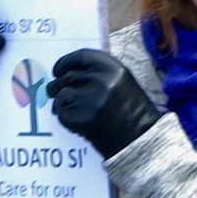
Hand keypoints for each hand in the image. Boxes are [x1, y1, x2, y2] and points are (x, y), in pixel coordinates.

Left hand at [47, 51, 163, 158]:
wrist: (142, 141)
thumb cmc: (135, 114)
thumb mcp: (123, 84)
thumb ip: (99, 75)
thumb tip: (69, 74)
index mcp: (114, 69)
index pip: (80, 57)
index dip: (65, 62)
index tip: (58, 70)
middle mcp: (101, 81)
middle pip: (67, 76)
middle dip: (58, 84)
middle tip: (54, 91)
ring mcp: (90, 100)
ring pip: (62, 95)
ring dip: (60, 102)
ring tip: (66, 108)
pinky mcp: (80, 118)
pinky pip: (62, 112)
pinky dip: (64, 116)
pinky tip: (75, 121)